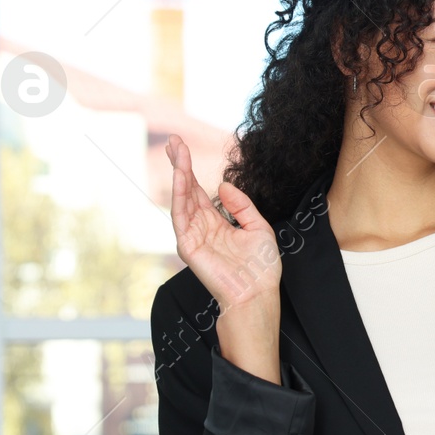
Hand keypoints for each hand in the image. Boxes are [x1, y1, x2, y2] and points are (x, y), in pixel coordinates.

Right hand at [165, 135, 281, 313]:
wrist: (258, 293)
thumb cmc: (261, 267)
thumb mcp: (258, 227)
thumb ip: (241, 205)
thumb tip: (222, 185)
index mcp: (217, 223)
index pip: (199, 191)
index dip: (191, 170)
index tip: (183, 147)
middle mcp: (202, 227)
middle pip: (186, 190)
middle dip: (180, 165)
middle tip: (173, 141)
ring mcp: (193, 236)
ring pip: (182, 199)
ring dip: (179, 174)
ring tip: (176, 152)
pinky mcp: (188, 246)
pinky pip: (181, 216)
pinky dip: (180, 195)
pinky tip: (182, 176)